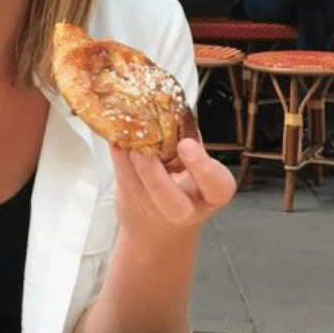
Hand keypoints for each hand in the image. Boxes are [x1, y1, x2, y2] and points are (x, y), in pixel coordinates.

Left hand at [111, 138, 235, 244]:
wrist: (158, 226)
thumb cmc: (183, 187)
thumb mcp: (196, 167)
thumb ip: (189, 142)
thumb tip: (172, 107)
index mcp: (210, 195)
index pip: (217, 186)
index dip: (202, 167)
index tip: (186, 145)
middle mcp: (184, 209)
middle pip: (171, 202)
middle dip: (155, 176)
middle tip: (145, 151)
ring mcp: (153, 209)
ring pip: (137, 187)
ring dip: (128, 158)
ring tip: (126, 132)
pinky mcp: (129, 202)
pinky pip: (121, 176)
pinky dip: (117, 153)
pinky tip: (116, 135)